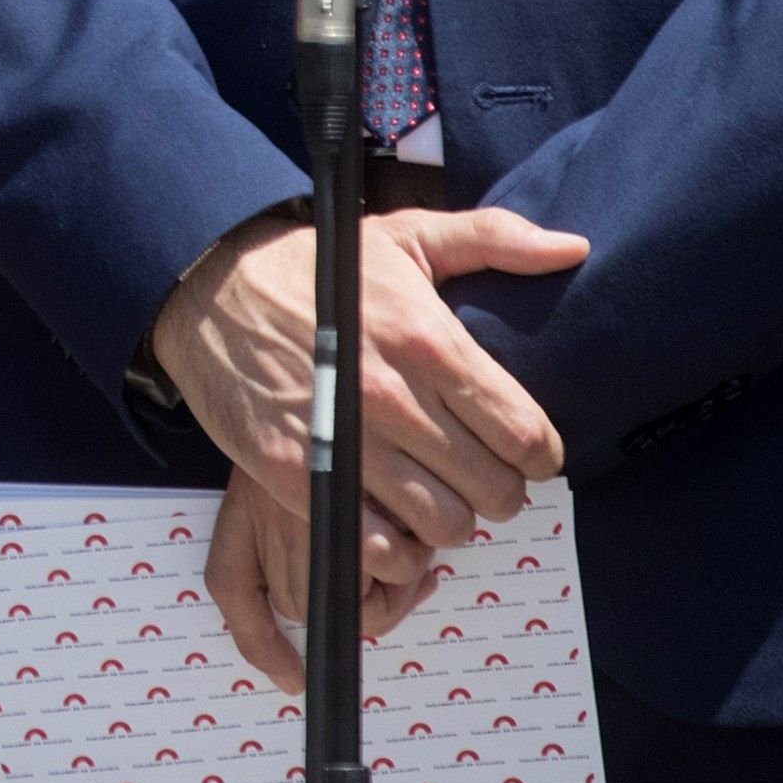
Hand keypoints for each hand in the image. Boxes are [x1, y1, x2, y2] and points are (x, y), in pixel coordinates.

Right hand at [148, 203, 588, 686]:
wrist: (208, 284)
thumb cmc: (317, 264)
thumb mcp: (405, 235)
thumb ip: (495, 238)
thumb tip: (573, 249)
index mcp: (431, 342)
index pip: (527, 436)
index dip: (537, 454)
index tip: (521, 450)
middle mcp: (394, 398)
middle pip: (494, 491)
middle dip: (498, 490)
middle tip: (477, 475)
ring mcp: (345, 442)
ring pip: (443, 525)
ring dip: (448, 520)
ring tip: (434, 496)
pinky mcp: (297, 474)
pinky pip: (377, 546)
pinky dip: (394, 546)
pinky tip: (387, 515)